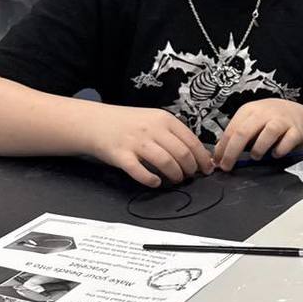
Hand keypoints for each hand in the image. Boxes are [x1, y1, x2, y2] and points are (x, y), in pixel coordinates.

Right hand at [86, 105, 213, 186]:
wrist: (95, 122)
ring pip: (165, 162)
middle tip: (190, 175)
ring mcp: (136, 142)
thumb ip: (174, 134)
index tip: (207, 168)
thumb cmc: (129, 124)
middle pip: (182, 153)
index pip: (192, 141)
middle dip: (191, 169)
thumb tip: (198, 153)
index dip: (202, 158)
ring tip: (176, 179)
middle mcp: (152, 129)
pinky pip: (140, 171)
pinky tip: (155, 182)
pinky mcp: (121, 155)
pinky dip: (151, 180)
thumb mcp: (154, 120)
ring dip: (175, 175)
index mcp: (164, 119)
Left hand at [213, 98, 302, 170]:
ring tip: (255, 156)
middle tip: (227, 166)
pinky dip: (281, 150)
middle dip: (232, 152)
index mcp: (249, 110)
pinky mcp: (296, 130)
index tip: (218, 162)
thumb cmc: (268, 120)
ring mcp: (282, 120)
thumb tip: (217, 154)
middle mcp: (265, 113)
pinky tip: (275, 154)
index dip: (222, 148)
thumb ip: (235, 136)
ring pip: (269, 132)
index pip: (232, 130)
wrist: (295, 112)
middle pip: (245, 132)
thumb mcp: (249, 122)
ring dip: (259, 148)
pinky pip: (289, 140)